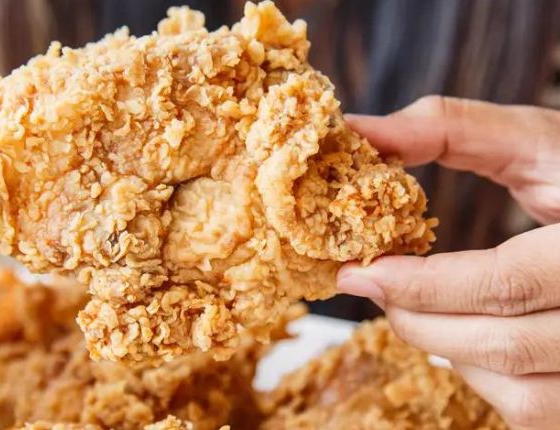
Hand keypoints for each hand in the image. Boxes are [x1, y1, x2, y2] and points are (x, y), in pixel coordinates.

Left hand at [339, 96, 559, 429]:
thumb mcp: (532, 140)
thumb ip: (448, 130)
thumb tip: (358, 132)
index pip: (506, 282)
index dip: (423, 285)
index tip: (359, 273)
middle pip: (503, 343)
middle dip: (417, 318)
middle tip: (370, 286)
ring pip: (520, 391)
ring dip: (449, 349)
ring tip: (422, 304)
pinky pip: (534, 408)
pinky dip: (487, 376)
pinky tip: (472, 331)